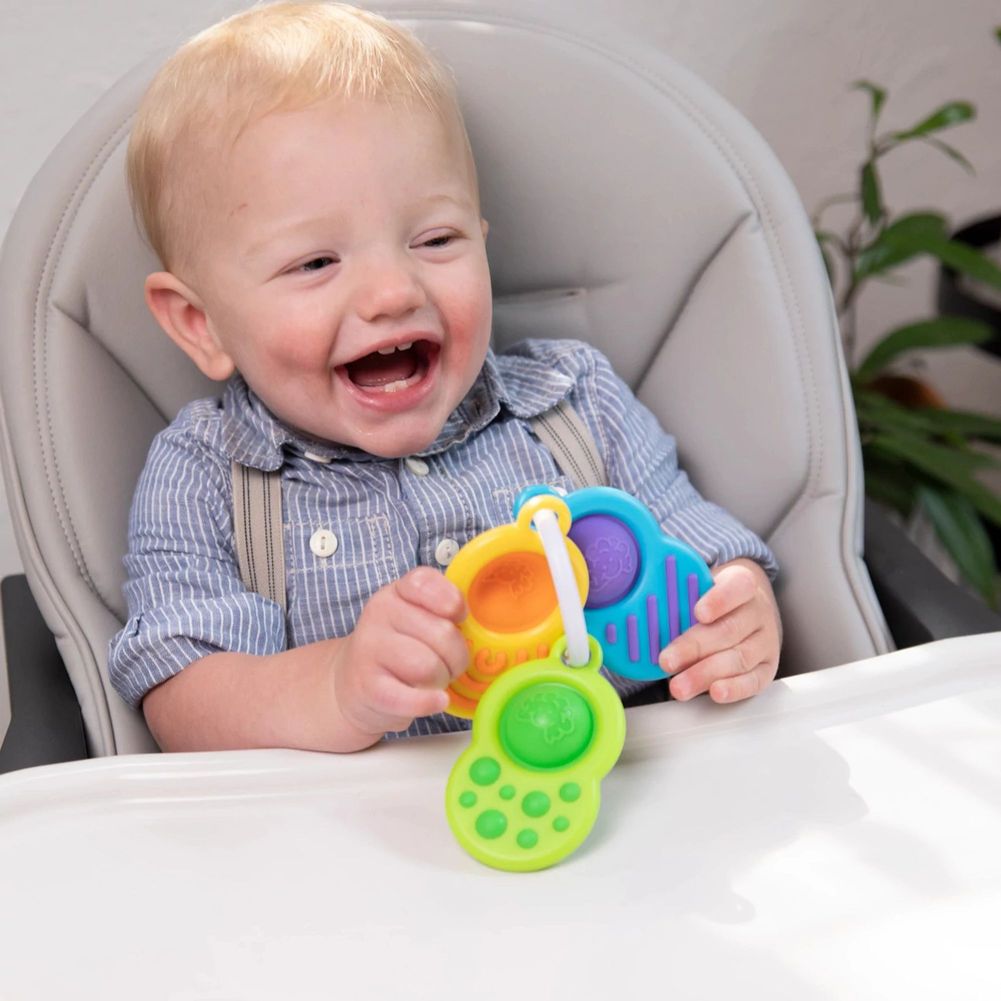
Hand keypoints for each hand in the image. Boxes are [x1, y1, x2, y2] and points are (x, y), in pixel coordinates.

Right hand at [331, 567, 467, 736]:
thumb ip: (442, 610)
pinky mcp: (368, 687)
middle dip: (456, 656)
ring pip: (429, 666)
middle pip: (443, 633)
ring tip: (433, 681)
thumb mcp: (416, 619)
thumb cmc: (399, 649)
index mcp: (395, 592)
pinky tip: (437, 701)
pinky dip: (430, 703)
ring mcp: (369, 649)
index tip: (458, 618)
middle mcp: (378, 614)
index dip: (452, 602)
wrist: (353, 685)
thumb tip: (472, 623)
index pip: (426, 583)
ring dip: (442, 680)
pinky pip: (411, 698)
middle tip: (447, 663)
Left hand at [659, 558, 780, 702]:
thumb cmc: (716, 600)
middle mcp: (757, 612)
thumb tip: (642, 605)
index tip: (698, 613)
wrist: (748, 610)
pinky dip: (734, 689)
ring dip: (705, 674)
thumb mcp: (700, 586)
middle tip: (666, 660)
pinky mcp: (767, 667)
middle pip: (728, 630)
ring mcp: (765, 641)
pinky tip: (715, 693)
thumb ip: (679, 594)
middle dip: (694, 648)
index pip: (737, 587)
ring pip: (738, 658)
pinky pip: (754, 681)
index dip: (719, 600)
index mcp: (742, 584)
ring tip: (679, 686)